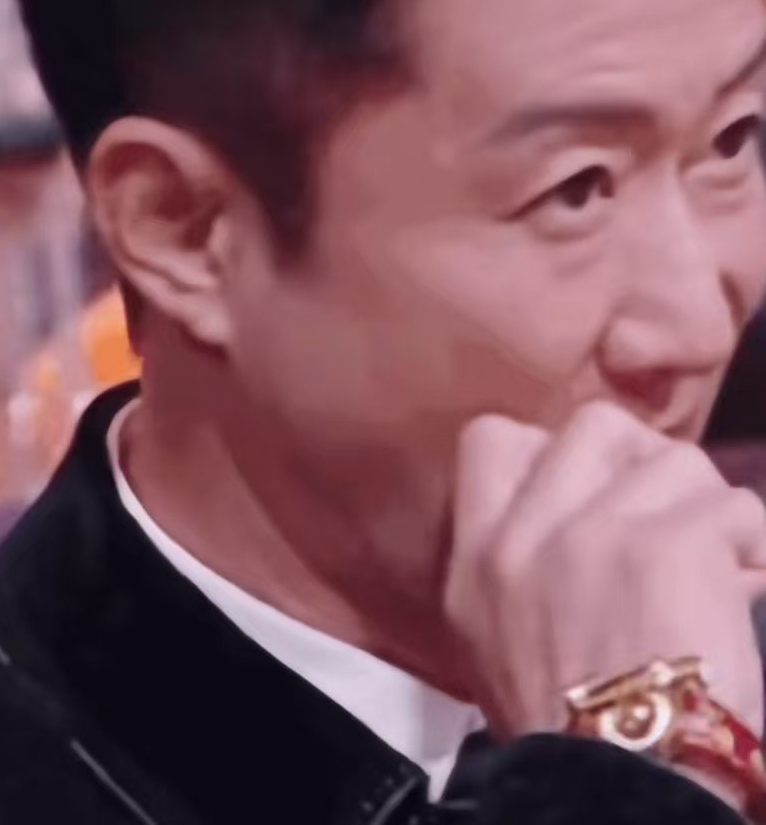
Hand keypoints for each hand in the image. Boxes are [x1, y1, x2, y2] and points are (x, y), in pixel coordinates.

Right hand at [445, 401, 765, 742]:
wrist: (618, 790)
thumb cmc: (562, 725)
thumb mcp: (493, 637)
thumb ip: (517, 558)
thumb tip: (582, 508)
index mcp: (477, 554)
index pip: (493, 439)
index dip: (552, 449)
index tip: (590, 491)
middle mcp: (527, 531)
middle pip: (596, 427)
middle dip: (645, 463)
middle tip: (666, 517)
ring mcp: (595, 530)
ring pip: (677, 460)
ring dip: (709, 510)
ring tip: (719, 564)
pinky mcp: (670, 544)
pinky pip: (734, 506)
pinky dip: (752, 545)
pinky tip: (746, 584)